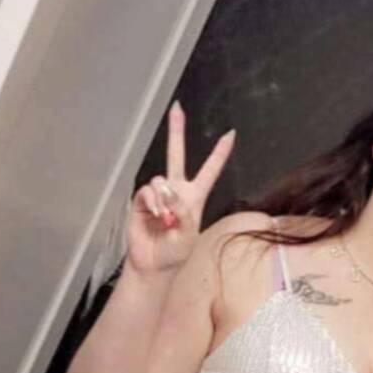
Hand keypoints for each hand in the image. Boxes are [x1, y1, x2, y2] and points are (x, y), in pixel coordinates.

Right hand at [126, 103, 234, 274]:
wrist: (153, 264)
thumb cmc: (176, 251)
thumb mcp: (189, 233)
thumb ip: (182, 211)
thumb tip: (169, 192)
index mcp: (195, 197)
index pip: (209, 170)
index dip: (219, 153)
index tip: (230, 133)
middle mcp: (176, 190)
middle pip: (176, 156)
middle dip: (176, 132)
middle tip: (177, 108)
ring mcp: (158, 194)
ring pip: (160, 179)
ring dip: (164, 199)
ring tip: (165, 219)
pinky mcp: (141, 200)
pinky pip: (147, 190)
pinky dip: (152, 201)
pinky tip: (155, 215)